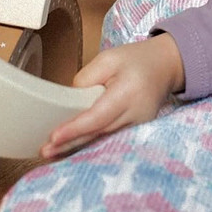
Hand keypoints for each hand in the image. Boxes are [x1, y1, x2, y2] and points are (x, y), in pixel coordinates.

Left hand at [40, 33, 184, 158]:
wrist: (167, 66)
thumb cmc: (137, 59)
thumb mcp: (108, 59)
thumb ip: (86, 79)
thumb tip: (69, 102)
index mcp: (129, 92)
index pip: (98, 116)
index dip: (75, 128)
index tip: (54, 136)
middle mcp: (136, 114)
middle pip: (98, 133)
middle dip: (70, 143)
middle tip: (45, 151)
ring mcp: (139, 125)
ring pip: (103, 139)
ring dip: (76, 147)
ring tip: (51, 153)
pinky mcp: (137, 130)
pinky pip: (110, 138)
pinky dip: (90, 144)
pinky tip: (70, 149)